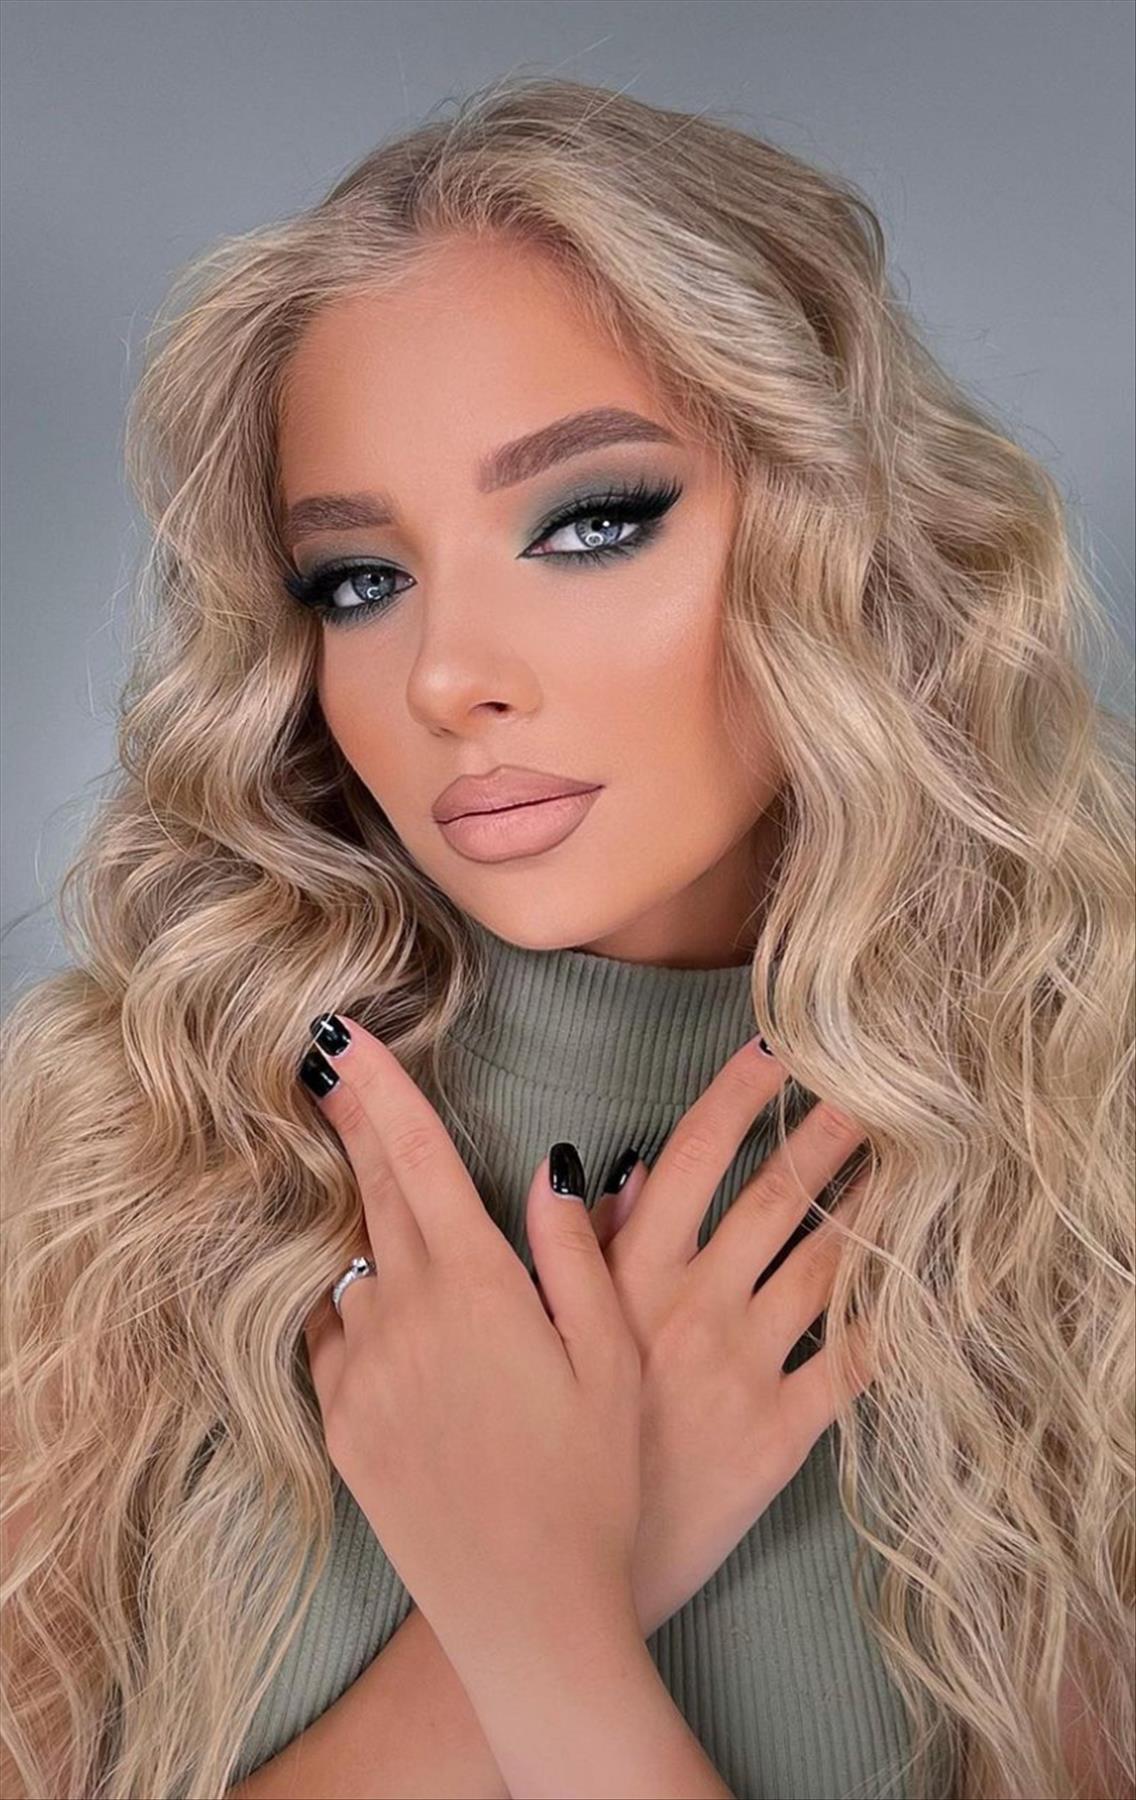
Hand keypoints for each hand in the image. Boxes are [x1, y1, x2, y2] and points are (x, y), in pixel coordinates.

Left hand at [298, 1015, 642, 1681]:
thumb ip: (575, 1254)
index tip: (344, 1036)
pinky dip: (353, 1311)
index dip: (380, 1090)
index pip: (418, 1158)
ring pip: (354, 1270)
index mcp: (478, 1287)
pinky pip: (333, 1340)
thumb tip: (552, 1169)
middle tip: (322, 1069)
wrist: (526, 1615)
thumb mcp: (611, 1361)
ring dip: (367, 1230)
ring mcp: (360, 1374)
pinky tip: (379, 1316)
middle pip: (373, 1195)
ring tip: (382, 1211)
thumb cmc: (594, 1485)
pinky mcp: (339, 1429)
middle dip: (352, 1126)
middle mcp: (404, 1316)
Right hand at [585, 1037, 877, 1638]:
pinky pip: (849, 1364)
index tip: (781, 1048)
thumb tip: (609, 1165)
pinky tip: (924, 1282)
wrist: (568, 1566)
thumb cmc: (556, 1438)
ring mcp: (743, 1367)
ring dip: (869, 1207)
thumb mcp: (555, 1329)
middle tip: (876, 1083)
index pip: (694, 1157)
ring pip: (824, 1265)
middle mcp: (694, 1306)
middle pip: (775, 1198)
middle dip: (829, 1134)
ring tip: (912, 1159)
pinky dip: (890, 1319)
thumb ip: (580, 1248)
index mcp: (632, 1275)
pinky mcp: (782, 1431)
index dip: (740, 1096)